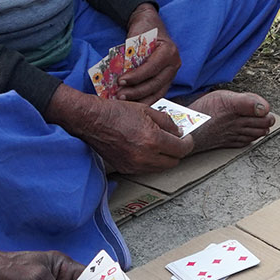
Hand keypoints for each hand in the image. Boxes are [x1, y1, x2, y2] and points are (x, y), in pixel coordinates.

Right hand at [56, 88, 190, 172]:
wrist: (92, 121)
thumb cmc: (117, 112)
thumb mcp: (147, 110)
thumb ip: (167, 122)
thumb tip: (179, 132)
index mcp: (153, 140)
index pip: (181, 149)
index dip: (188, 143)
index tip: (187, 138)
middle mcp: (145, 156)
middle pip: (173, 162)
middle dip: (177, 151)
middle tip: (175, 141)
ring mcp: (134, 166)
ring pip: (160, 168)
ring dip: (165, 158)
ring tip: (161, 145)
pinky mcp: (125, 169)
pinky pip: (146, 169)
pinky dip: (151, 161)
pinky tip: (147, 149)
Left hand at [113, 4, 180, 102]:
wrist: (150, 25)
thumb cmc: (142, 30)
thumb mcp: (136, 39)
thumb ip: (130, 56)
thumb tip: (118, 76)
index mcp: (169, 51)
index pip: (152, 68)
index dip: (136, 77)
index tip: (120, 81)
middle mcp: (174, 64)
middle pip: (155, 83)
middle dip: (136, 92)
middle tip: (119, 95)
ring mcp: (172, 74)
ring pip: (157, 92)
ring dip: (139, 99)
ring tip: (123, 100)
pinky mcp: (167, 81)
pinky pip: (157, 94)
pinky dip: (144, 99)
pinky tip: (132, 103)